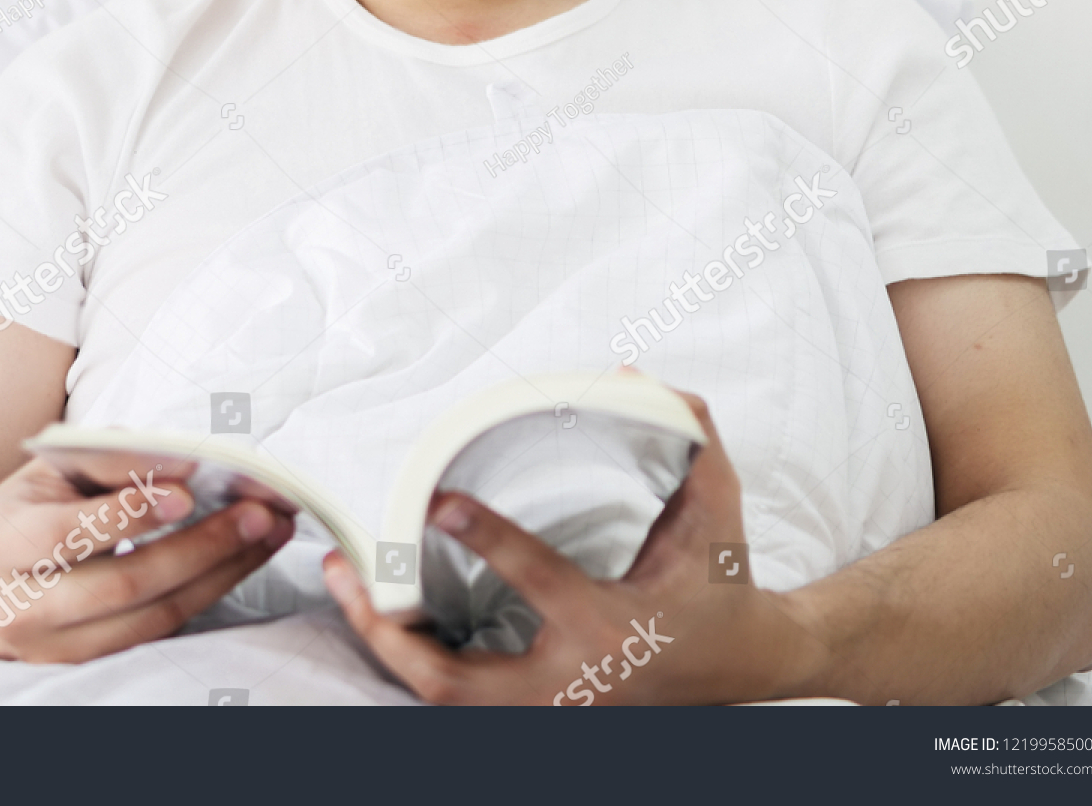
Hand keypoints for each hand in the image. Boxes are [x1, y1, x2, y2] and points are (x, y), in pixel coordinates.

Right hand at [0, 452, 294, 662]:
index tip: (188, 490)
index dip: (130, 513)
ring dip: (221, 572)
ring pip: (152, 616)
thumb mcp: (53, 470)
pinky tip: (244, 558)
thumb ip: (109, 461)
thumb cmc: (32, 508)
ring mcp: (57, 647)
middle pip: (122, 585)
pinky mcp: (90, 664)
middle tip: (256, 512)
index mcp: (4, 543)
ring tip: (268, 531)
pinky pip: (159, 631)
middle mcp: (24, 606)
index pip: (67, 533)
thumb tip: (181, 461)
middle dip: (200, 547)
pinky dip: (209, 592)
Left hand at [322, 394, 827, 704]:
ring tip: (346, 587)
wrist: (745, 670)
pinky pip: (461, 700)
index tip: (436, 500)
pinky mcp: (539, 715)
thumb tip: (635, 375)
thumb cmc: (724, 586)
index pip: (538, 580)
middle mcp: (570, 678)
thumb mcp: (718, 512)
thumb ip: (690, 439)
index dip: (486, 537)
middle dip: (391, 633)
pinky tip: (385, 615)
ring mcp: (550, 709)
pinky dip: (416, 661)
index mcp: (610, 622)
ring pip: (446, 699)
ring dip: (388, 647)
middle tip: (346, 570)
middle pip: (458, 680)